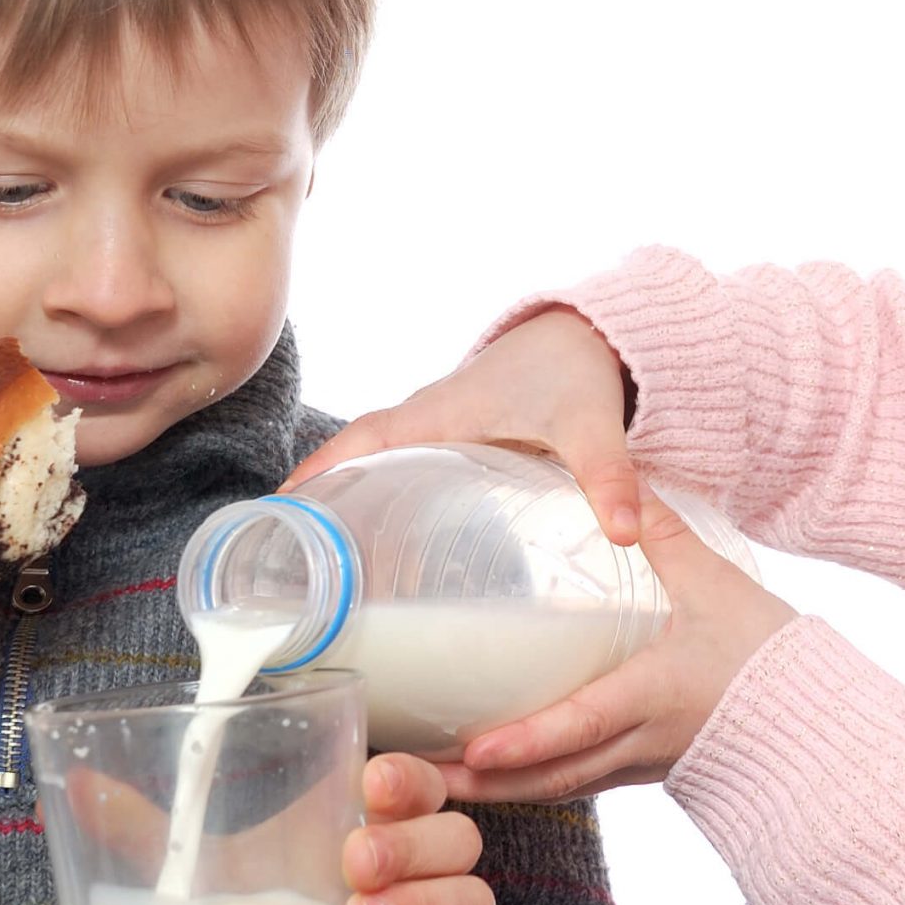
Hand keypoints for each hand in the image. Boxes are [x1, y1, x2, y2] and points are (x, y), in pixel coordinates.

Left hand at [48, 753, 491, 904]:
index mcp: (369, 830)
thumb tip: (79, 785)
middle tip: (352, 862)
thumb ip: (147, 831)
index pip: (422, 786)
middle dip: (413, 844)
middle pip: (460, 841)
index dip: (412, 779)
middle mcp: (407, 883)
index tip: (371, 783)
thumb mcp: (203, 873)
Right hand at [284, 307, 642, 543]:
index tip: (279, 514)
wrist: (585, 334)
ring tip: (315, 570)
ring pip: (370, 465)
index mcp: (441, 412)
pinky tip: (375, 547)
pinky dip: (374, 498)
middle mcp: (426, 418)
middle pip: (351, 460)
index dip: (318, 474)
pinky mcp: (450, 441)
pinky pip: (396, 468)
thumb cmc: (573, 370)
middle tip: (285, 565)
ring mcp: (434, 429)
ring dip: (340, 503)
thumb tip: (626, 536)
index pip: (362, 440)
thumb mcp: (591, 427)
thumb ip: (607, 479)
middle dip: (314, 503)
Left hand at [438, 494, 797, 803]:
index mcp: (657, 694)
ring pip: (561, 786)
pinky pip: (579, 781)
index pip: (584, 724)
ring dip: (501, 790)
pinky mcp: (643, 770)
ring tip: (438, 781)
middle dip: (488, 782)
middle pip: (554, 773)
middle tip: (422, 780)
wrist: (815, 716)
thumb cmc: (764, 651)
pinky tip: (494, 773)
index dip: (529, 740)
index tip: (478, 750)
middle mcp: (643, 741)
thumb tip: (624, 480)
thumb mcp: (716, 583)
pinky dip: (535, 781)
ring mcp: (641, 764)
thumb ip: (665, 532)